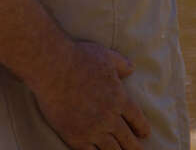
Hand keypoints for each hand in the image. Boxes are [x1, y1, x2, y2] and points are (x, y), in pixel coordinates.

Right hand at [33, 40, 149, 149]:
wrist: (52, 67)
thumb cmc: (78, 57)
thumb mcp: (105, 55)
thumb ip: (121, 63)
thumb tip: (132, 68)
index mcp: (119, 99)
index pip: (138, 120)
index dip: (142, 129)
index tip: (143, 134)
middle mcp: (110, 118)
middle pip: (129, 141)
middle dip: (135, 148)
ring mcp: (93, 130)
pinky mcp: (76, 137)